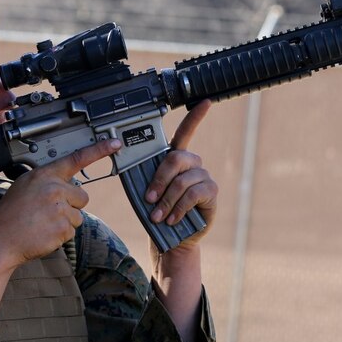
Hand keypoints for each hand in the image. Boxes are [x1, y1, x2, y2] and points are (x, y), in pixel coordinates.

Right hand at [0, 137, 122, 265]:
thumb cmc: (9, 215)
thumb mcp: (24, 186)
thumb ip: (47, 181)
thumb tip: (64, 184)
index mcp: (45, 175)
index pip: (76, 158)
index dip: (99, 150)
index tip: (114, 144)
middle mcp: (55, 189)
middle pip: (82, 196)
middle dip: (71, 205)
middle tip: (49, 212)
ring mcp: (60, 209)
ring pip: (78, 216)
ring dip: (65, 222)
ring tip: (42, 223)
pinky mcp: (63, 228)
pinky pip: (72, 231)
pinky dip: (60, 235)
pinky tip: (44, 233)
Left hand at [145, 100, 217, 250]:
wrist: (173, 239)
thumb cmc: (159, 212)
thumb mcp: (149, 192)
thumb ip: (146, 177)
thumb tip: (130, 163)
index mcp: (177, 159)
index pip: (186, 133)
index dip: (196, 117)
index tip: (205, 102)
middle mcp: (193, 165)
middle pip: (176, 158)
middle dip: (159, 179)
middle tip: (149, 199)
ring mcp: (204, 177)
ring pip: (182, 181)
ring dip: (167, 200)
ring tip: (158, 216)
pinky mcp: (211, 192)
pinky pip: (193, 195)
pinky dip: (178, 208)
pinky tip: (173, 218)